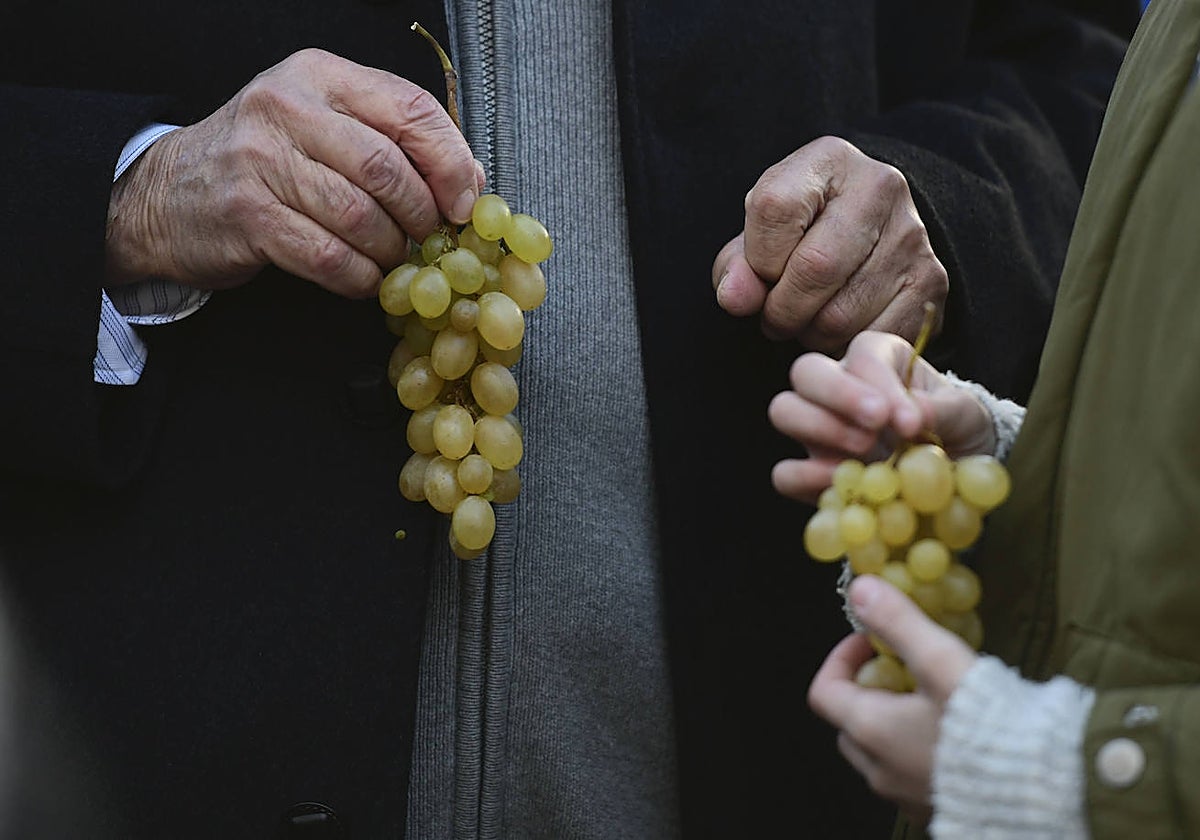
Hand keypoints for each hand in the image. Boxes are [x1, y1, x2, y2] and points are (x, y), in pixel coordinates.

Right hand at [105, 48, 483, 297]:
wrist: (170, 193)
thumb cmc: (264, 160)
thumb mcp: (324, 126)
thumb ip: (392, 140)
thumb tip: (469, 179)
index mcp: (320, 77)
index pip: (409, 108)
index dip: (450, 160)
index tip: (463, 200)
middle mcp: (287, 108)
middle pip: (386, 167)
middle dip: (421, 214)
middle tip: (430, 238)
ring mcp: (261, 161)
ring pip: (360, 215)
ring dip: (391, 250)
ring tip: (395, 259)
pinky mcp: (247, 215)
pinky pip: (327, 255)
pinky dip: (358, 276)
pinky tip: (364, 278)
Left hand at [712, 136, 946, 350]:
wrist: (873, 233)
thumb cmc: (802, 235)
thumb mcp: (760, 236)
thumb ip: (736, 266)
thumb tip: (737, 298)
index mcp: (828, 159)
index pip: (773, 209)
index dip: (757, 258)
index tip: (762, 273)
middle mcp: (880, 188)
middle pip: (814, 268)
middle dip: (781, 310)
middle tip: (776, 316)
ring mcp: (913, 236)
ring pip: (841, 316)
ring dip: (810, 334)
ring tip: (809, 319)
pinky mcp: (931, 282)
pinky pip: (872, 338)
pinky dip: (844, 348)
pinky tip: (839, 331)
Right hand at [768, 331, 993, 504]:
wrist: (956, 471)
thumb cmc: (957, 428)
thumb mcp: (966, 413)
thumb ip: (944, 409)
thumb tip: (915, 415)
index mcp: (877, 357)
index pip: (862, 356)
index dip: (880, 385)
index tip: (909, 422)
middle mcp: (838, 385)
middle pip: (806, 371)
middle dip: (837, 395)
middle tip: (876, 427)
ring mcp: (818, 428)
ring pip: (784, 410)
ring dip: (819, 429)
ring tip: (865, 451)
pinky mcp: (812, 469)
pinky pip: (785, 473)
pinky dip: (806, 479)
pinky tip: (844, 486)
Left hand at [807, 575, 976, 823]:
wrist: (1046, 790)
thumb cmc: (989, 726)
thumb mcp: (942, 662)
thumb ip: (899, 623)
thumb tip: (861, 589)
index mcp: (871, 732)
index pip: (824, 691)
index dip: (841, 658)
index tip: (871, 641)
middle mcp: (880, 771)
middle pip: (849, 723)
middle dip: (868, 689)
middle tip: (904, 666)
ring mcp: (906, 797)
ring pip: (879, 753)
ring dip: (894, 722)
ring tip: (935, 697)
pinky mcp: (938, 812)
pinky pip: (911, 776)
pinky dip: (918, 751)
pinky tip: (956, 736)